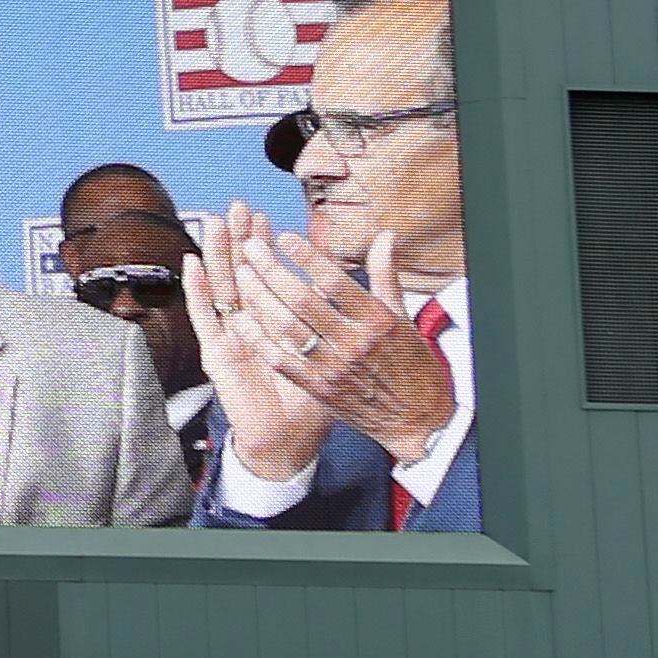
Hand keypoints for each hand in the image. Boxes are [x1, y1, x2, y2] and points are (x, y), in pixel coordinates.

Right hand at [184, 204, 332, 479]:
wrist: (287, 442)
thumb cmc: (312, 402)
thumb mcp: (334, 352)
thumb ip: (341, 316)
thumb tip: (353, 286)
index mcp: (277, 323)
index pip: (270, 276)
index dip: (266, 247)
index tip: (267, 219)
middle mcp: (251, 326)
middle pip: (242, 274)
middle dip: (241, 241)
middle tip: (240, 208)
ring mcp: (230, 337)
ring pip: (221, 287)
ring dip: (216, 254)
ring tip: (215, 222)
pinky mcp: (217, 354)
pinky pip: (204, 318)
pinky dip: (197, 290)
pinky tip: (191, 263)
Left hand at [196, 207, 454, 470]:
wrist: (417, 421)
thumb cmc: (411, 365)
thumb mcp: (404, 318)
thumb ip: (386, 275)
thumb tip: (385, 236)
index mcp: (376, 321)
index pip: (335, 282)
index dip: (307, 257)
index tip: (283, 237)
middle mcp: (353, 343)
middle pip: (303, 301)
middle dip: (271, 270)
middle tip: (250, 246)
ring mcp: (332, 367)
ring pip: (286, 327)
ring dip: (258, 298)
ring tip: (240, 273)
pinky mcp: (317, 388)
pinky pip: (280, 359)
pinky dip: (258, 338)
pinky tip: (240, 318)